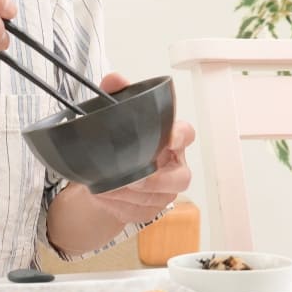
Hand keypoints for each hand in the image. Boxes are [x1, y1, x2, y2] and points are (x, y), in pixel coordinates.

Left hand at [82, 73, 195, 223]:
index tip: (169, 138)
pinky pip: (140, 212)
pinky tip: (105, 196)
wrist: (106, 174)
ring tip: (108, 186)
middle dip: (157, 180)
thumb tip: (115, 79)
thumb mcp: (116, 114)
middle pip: (182, 178)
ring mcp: (164, 192)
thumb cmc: (121, 142)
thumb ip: (117, 93)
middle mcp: (173, 166)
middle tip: (134, 179)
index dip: (180, 136)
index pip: (186, 134)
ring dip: (132, 194)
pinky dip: (120, 205)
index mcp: (171, 139)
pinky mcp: (150, 210)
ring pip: (157, 198)